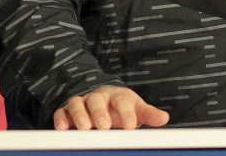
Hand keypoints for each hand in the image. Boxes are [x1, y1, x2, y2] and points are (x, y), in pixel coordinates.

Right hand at [53, 86, 169, 129]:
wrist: (102, 99)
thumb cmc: (120, 107)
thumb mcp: (136, 108)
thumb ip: (148, 114)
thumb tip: (164, 118)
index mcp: (117, 96)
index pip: (122, 102)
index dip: (127, 114)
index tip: (131, 126)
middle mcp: (98, 97)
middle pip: (97, 100)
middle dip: (100, 113)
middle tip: (104, 126)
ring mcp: (81, 103)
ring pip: (77, 104)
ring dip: (80, 115)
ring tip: (84, 128)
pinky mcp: (67, 111)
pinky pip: (61, 112)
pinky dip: (61, 119)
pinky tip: (63, 128)